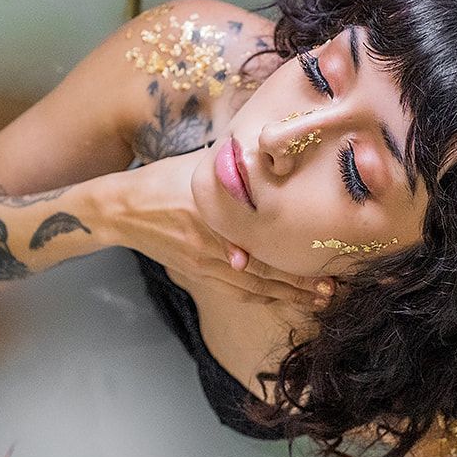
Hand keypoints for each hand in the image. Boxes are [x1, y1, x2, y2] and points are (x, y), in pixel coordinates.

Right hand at [106, 150, 334, 310]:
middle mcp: (212, 244)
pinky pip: (234, 290)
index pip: (265, 241)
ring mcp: (204, 264)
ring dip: (287, 296)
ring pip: (253, 287)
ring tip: (318, 300)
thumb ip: (235, 168)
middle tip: (334, 288)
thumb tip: (273, 156)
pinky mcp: (197, 273)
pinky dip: (261, 297)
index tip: (327, 259)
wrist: (122, 209)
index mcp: (216, 215)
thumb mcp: (200, 165)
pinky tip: (282, 300)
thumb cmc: (163, 180)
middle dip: (301, 283)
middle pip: (265, 271)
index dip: (296, 255)